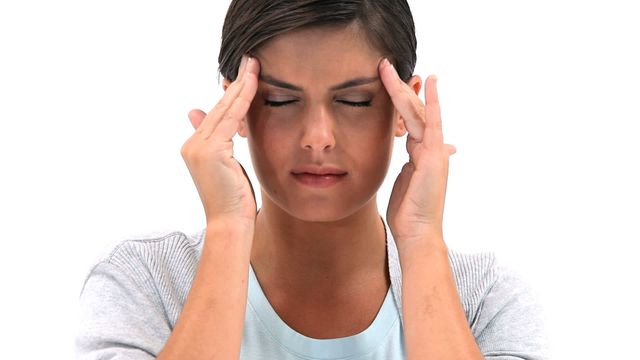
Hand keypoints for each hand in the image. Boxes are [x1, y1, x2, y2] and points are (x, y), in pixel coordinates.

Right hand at [180, 54, 259, 226]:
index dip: (232, 94)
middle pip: (219, 107)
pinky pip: (231, 118)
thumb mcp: (228, 168)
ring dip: (241, 85)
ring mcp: (199, 147)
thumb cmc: (234, 201)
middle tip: (250, 61)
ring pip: (224, 109)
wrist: (230, 224)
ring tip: (253, 65)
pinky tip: (253, 83)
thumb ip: (223, 145)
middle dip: (236, 84)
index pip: (217, 114)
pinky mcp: (210, 150)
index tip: (245, 75)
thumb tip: (210, 120)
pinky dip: (243, 99)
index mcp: (196, 147)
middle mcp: (193, 144)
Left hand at [379, 59, 456, 251]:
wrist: (418, 233)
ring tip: (388, 68)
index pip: (411, 119)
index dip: (401, 100)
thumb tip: (413, 157)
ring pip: (418, 112)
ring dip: (404, 88)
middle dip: (400, 87)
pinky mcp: (434, 156)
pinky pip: (431, 123)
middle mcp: (430, 148)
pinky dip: (431, 102)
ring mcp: (434, 150)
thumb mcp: (406, 182)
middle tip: (384, 65)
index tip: (392, 81)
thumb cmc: (409, 212)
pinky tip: (429, 81)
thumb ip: (409, 166)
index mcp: (420, 153)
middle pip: (414, 110)